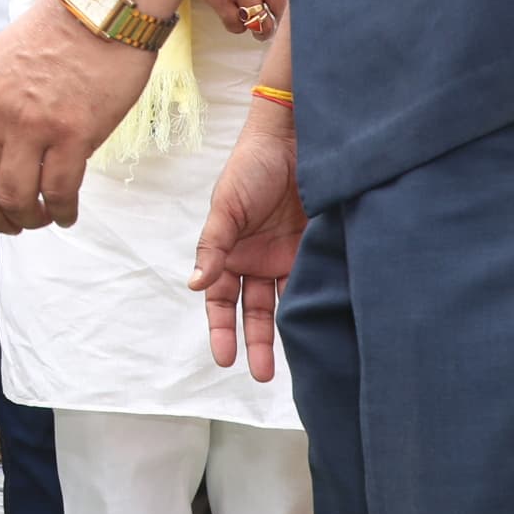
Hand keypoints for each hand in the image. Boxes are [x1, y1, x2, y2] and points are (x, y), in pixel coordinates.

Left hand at [0, 0, 156, 231]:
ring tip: (40, 218)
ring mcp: (33, 124)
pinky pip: (59, 191)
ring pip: (15, 197)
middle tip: (9, 224)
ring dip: (25, 219)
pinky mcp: (73, 133)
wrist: (100, 8)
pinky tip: (66, 214)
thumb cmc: (57, 33)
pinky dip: (61, 212)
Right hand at [191, 102, 304, 381]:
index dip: (222, 329)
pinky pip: (314, 284)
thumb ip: (213, 246)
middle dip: (256, 343)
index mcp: (229, 251)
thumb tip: (196, 285)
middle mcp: (257, 259)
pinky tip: (318, 327)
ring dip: (287, 333)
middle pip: (255, 311)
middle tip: (259, 376)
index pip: (221, 300)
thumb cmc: (252, 164)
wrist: (296, 136)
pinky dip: (314, 305)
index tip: (224, 359)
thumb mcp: (226, 207)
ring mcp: (288, 256)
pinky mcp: (316, 249)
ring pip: (286, 305)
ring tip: (292, 363)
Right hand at [197, 0, 283, 38]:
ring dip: (256, 29)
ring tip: (253, 30)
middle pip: (272, 12)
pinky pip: (233, 23)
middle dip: (270, 24)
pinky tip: (234, 20)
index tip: (275, 13)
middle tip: (267, 29)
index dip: (279, 9)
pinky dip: (236, 26)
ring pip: (255, 22)